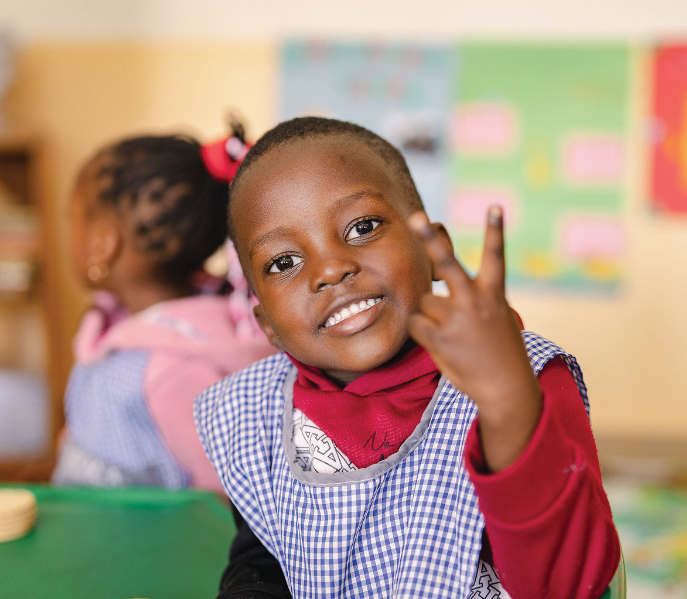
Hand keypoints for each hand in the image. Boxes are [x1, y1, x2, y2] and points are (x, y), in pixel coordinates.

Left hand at [407, 206, 541, 471]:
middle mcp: (475, 302)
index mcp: (494, 293)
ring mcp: (456, 320)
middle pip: (447, 263)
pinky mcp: (440, 339)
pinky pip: (416, 324)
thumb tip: (437, 285)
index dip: (495, 230)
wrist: (506, 388)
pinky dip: (422, 331)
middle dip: (431, 239)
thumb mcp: (497, 315)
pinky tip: (440, 342)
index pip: (495, 256)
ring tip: (450, 332)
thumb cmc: (500, 350)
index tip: (494, 206)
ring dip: (430, 314)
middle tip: (417, 217)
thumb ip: (476, 296)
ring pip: (424, 301)